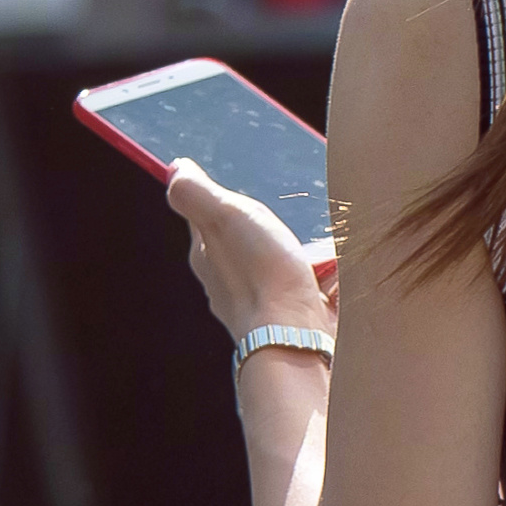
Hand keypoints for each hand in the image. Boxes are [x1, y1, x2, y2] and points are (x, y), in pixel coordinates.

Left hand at [170, 163, 331, 350]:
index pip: (204, 219)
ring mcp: (259, 303)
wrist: (294, 335)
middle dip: (264, 228)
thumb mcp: (223, 215)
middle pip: (241, 243)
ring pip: (273, 267)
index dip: (220, 201)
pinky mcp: (290, 317)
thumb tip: (175, 170)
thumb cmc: (260, 276)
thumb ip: (195, 191)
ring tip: (316, 244)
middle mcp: (226, 283)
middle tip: (284, 219)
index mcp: (206, 256)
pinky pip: (303, 289)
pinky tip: (330, 271)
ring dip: (295, 252)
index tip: (238, 191)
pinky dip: (316, 277)